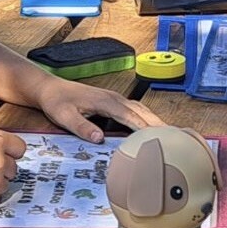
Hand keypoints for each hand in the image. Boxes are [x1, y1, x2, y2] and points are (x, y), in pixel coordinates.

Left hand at [31, 77, 162, 143]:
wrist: (50, 88)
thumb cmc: (56, 102)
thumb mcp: (64, 117)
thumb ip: (82, 127)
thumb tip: (100, 138)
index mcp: (105, 102)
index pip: (131, 116)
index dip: (146, 127)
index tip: (161, 138)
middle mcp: (114, 98)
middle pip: (142, 112)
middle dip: (159, 125)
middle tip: (176, 139)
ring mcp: (115, 99)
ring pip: (141, 110)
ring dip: (155, 121)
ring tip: (171, 135)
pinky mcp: (113, 102)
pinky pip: (135, 110)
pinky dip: (147, 118)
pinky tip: (152, 128)